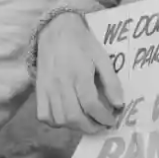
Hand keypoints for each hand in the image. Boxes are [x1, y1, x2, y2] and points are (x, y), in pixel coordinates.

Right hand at [36, 12, 123, 134]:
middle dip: (90, 127)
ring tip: (87, 123)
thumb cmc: (82, 43)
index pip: (90, 105)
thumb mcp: (102, 57)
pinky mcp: (39, 90)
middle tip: (101, 126)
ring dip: (75, 127)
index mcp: (79, 74)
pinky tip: (67, 118)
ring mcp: (47, 88)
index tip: (112, 121)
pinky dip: (55, 122)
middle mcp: (61, 84)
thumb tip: (119, 104)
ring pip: (59, 119)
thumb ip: (111, 81)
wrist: (56, 30)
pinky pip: (43, 115)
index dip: (103, 117)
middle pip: (73, 117)